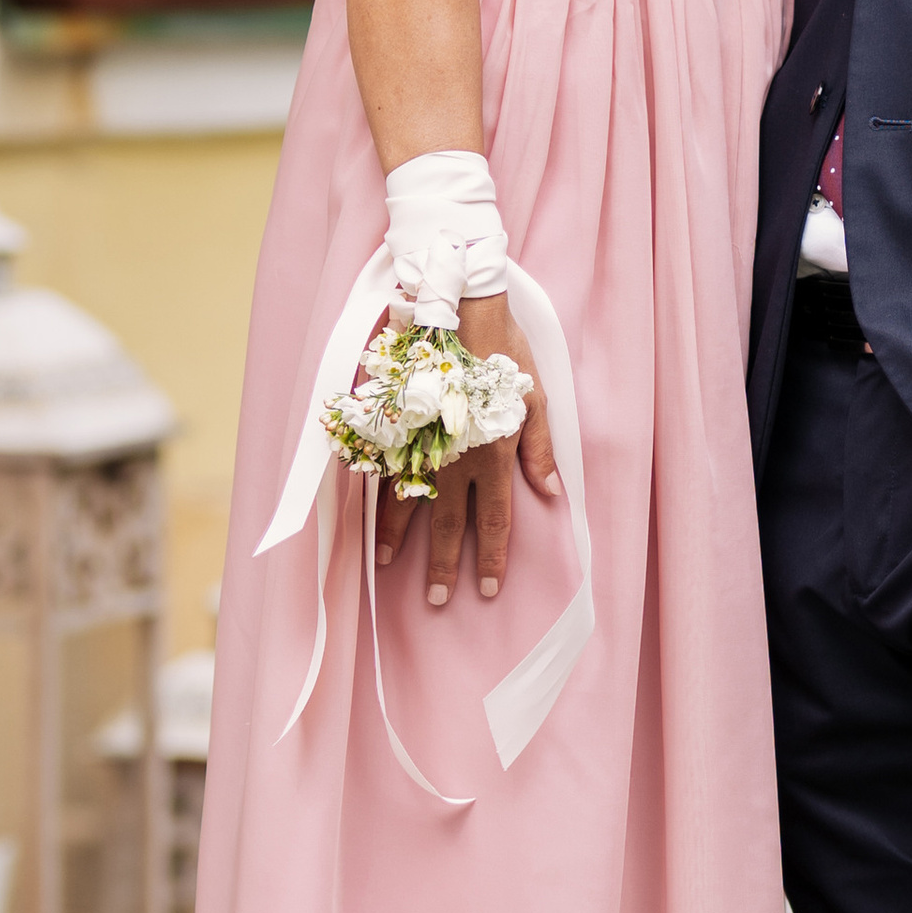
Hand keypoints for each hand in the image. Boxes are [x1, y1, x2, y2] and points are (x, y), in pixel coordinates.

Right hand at [378, 295, 556, 605]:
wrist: (458, 312)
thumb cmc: (502, 351)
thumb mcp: (536, 398)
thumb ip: (538, 448)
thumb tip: (549, 491)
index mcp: (494, 456)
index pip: (495, 520)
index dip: (493, 557)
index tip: (489, 588)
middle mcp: (456, 459)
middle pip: (450, 525)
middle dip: (445, 565)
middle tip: (438, 600)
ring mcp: (421, 445)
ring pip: (407, 504)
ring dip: (397, 539)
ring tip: (386, 567)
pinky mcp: (396, 427)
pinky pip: (383, 471)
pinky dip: (372, 497)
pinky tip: (362, 517)